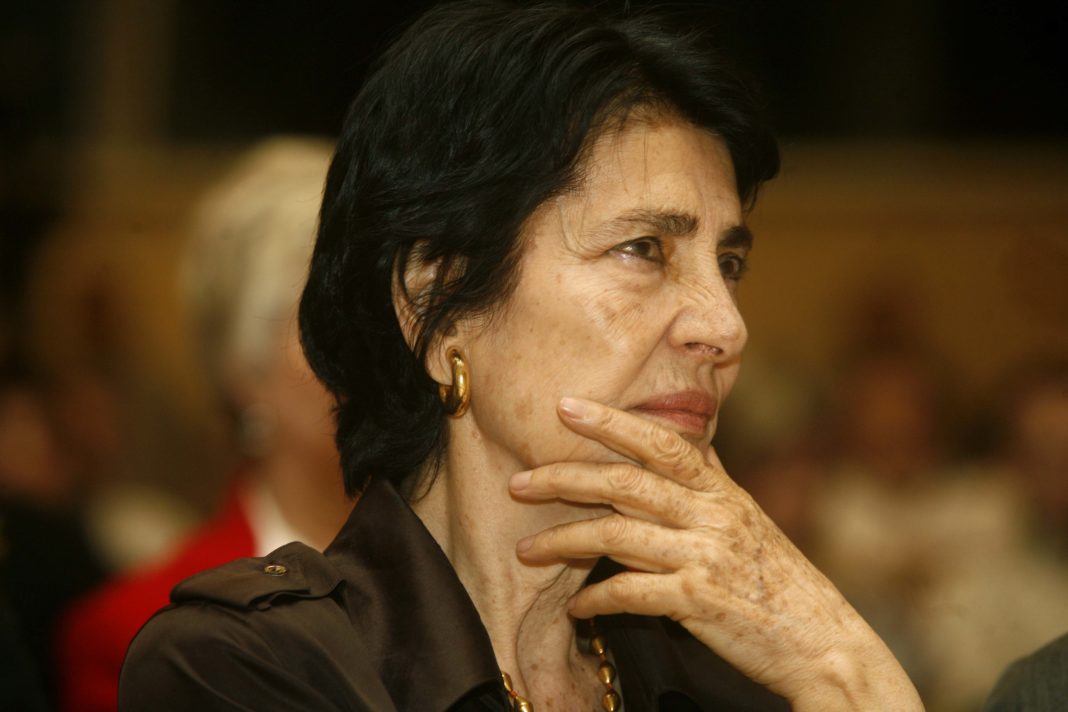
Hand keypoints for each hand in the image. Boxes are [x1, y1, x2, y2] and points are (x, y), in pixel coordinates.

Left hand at [509, 397, 922, 710]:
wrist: (822, 643)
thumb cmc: (780, 581)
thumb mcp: (749, 519)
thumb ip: (713, 481)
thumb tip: (690, 441)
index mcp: (721, 491)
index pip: (660, 441)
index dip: (610, 421)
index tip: (565, 406)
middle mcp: (712, 515)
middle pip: (624, 483)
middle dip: (564, 478)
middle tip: (519, 482)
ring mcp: (705, 557)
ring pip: (616, 535)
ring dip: (562, 541)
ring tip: (525, 550)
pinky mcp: (698, 602)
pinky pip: (630, 592)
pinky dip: (595, 598)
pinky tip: (577, 607)